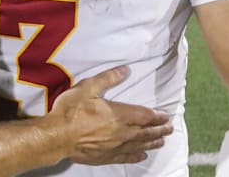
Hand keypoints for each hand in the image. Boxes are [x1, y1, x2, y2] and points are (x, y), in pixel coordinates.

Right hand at [47, 66, 172, 165]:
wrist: (58, 136)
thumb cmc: (71, 111)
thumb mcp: (88, 87)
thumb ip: (108, 79)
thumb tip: (125, 70)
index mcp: (119, 114)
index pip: (145, 115)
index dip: (157, 116)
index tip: (166, 116)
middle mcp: (122, 132)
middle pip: (146, 132)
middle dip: (159, 130)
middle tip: (170, 129)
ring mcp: (115, 146)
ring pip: (139, 145)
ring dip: (152, 143)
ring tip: (162, 142)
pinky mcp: (106, 156)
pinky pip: (126, 157)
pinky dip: (136, 156)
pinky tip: (142, 156)